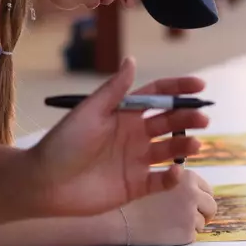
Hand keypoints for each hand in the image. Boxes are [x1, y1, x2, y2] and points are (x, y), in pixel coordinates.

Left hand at [29, 59, 209, 217]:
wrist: (44, 183)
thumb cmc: (62, 144)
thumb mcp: (89, 112)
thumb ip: (114, 90)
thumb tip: (132, 59)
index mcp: (122, 113)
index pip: (157, 96)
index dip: (178, 89)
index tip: (199, 88)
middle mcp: (133, 135)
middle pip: (169, 121)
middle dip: (187, 117)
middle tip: (202, 119)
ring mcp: (135, 161)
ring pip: (170, 149)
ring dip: (185, 144)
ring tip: (195, 143)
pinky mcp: (135, 186)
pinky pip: (161, 181)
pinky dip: (172, 177)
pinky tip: (175, 171)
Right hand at [122, 170, 216, 245]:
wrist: (119, 219)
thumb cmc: (134, 199)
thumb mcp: (158, 178)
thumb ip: (179, 182)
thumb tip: (199, 192)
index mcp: (187, 177)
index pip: (207, 190)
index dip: (198, 198)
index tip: (189, 203)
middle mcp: (192, 194)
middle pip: (211, 207)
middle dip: (202, 213)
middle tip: (184, 217)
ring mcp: (190, 214)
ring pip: (201, 223)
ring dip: (189, 225)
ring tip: (168, 223)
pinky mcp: (187, 233)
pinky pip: (193, 236)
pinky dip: (182, 236)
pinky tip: (166, 231)